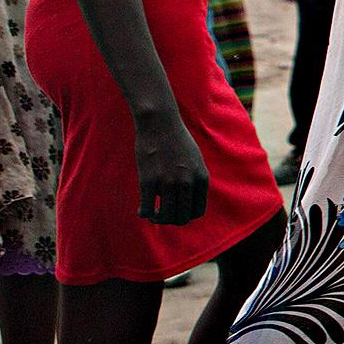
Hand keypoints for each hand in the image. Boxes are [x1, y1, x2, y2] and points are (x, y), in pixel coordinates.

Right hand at [134, 110, 209, 225]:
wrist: (160, 123)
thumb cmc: (176, 140)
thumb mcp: (195, 160)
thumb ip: (194, 179)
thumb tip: (186, 198)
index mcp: (201, 178)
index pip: (198, 211)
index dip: (186, 216)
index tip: (176, 211)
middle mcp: (187, 183)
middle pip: (182, 217)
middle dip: (171, 220)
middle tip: (161, 215)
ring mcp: (168, 182)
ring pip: (165, 216)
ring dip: (158, 219)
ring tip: (152, 214)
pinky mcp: (148, 180)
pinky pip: (147, 208)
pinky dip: (144, 213)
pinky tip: (141, 210)